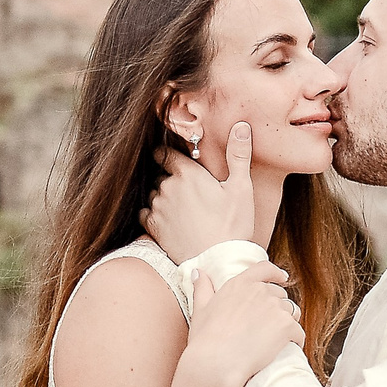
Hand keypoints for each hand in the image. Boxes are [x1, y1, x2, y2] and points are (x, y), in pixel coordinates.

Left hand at [142, 119, 257, 261]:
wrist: (218, 261)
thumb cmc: (233, 225)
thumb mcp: (241, 188)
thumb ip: (238, 155)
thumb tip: (240, 125)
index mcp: (187, 173)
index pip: (165, 153)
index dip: (167, 154)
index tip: (172, 158)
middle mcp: (167, 187)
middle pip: (161, 174)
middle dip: (171, 178)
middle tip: (188, 190)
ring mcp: (157, 207)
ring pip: (153, 194)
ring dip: (163, 196)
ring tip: (182, 208)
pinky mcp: (152, 227)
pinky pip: (145, 213)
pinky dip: (153, 214)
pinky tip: (168, 220)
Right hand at [184, 261, 300, 386]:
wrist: (217, 362)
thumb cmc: (206, 339)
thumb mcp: (200, 309)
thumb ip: (202, 288)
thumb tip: (198, 272)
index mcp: (239, 284)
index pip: (264, 269)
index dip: (275, 273)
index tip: (282, 278)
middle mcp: (260, 291)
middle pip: (279, 295)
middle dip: (278, 307)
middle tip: (270, 326)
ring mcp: (275, 308)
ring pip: (291, 313)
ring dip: (287, 324)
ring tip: (278, 340)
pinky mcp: (286, 326)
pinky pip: (298, 332)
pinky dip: (295, 340)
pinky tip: (288, 349)